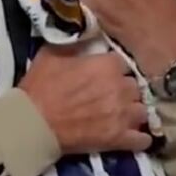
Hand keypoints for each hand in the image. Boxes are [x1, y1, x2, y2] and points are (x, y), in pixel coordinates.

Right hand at [19, 46, 151, 153]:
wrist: (33, 124)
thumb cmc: (40, 88)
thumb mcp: (52, 53)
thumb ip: (75, 43)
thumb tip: (83, 36)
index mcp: (109, 65)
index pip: (123, 63)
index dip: (114, 70)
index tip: (106, 75)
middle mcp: (122, 88)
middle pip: (136, 87)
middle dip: (126, 91)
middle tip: (112, 97)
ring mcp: (123, 114)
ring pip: (143, 111)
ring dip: (134, 113)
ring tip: (123, 117)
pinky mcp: (119, 138)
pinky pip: (142, 140)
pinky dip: (140, 139)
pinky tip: (134, 137)